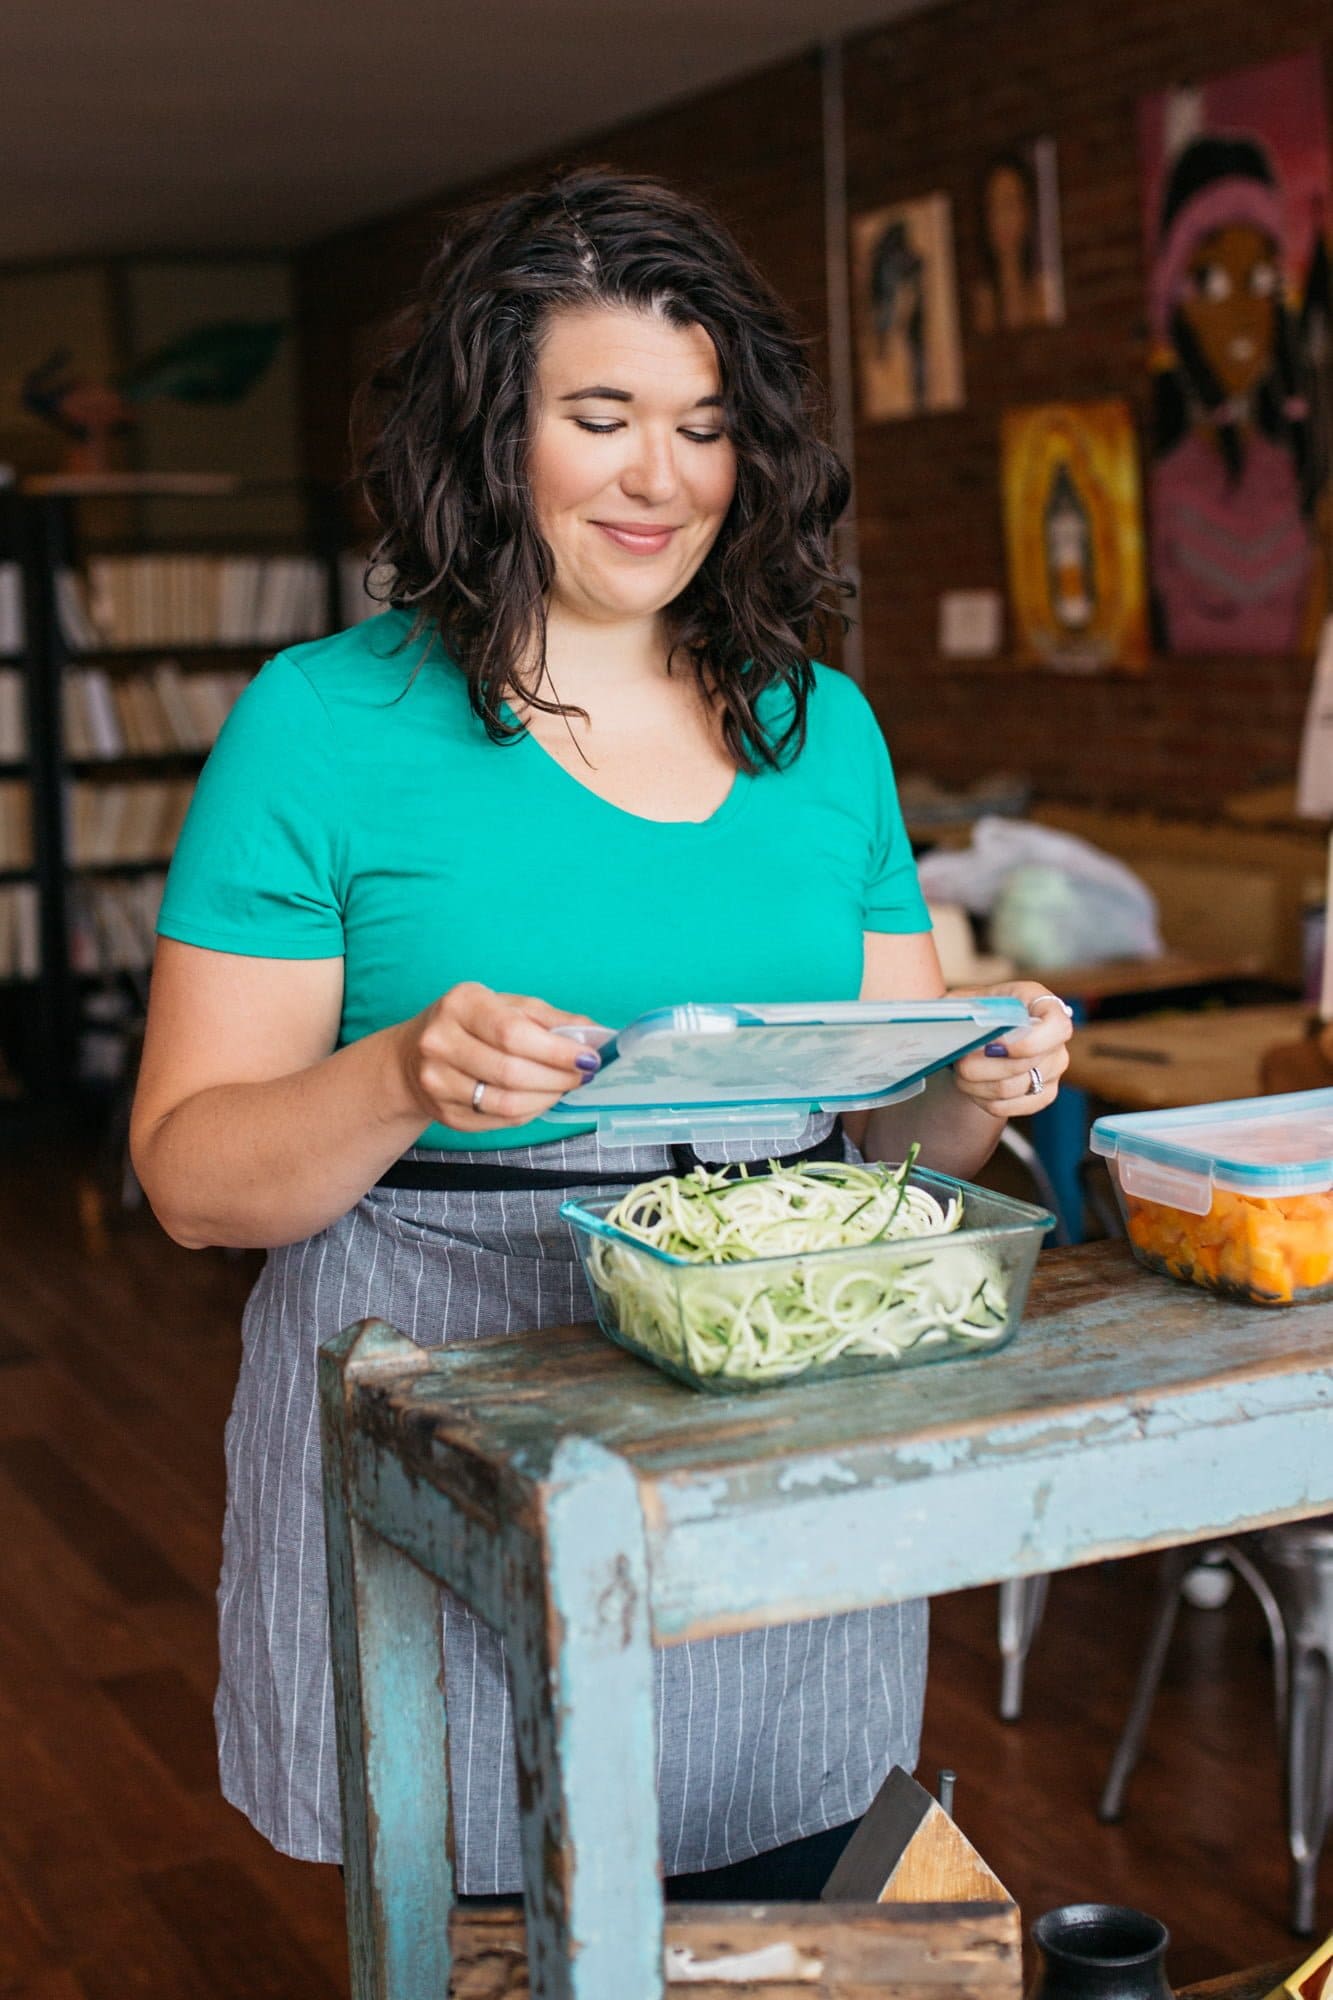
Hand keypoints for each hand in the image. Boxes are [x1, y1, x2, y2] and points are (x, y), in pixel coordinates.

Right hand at [394, 982, 599, 1132]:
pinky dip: (529, 1112)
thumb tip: (596, 1036)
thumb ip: (550, 1019)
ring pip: (506, 1102)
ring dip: (546, 1098)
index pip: (513, 1032)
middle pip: (511, 1071)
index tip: (588, 1058)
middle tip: (582, 1076)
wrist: (411, 1058)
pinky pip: (499, 1120)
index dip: (555, 1051)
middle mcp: (440, 1041)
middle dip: (557, 1077)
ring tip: (563, 1088)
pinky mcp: (444, 1113)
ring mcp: (437, 1081)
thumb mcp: (506, 1007)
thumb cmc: (471, 1025)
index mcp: (461, 1004)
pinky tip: (539, 1099)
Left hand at [949, 980, 1072, 1120]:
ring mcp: (1053, 1069)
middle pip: (1025, 1065)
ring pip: (1011, 1088)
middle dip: (982, 1065)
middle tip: (960, 1060)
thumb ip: (961, 1007)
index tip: (995, 1046)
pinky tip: (972, 1085)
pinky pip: (1008, 1107)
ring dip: (976, 1083)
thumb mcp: (967, 999)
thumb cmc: (976, 1012)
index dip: (1030, 1042)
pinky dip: (982, 1098)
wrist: (979, 1033)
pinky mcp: (1043, 1094)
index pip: (1058, 1026)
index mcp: (1043, 1005)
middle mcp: (1056, 1040)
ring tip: (960, 1071)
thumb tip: (950, 1024)